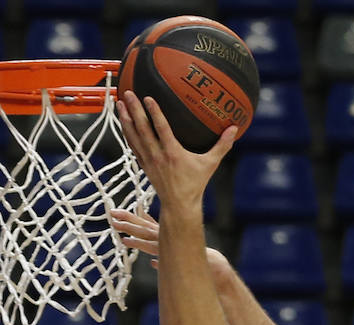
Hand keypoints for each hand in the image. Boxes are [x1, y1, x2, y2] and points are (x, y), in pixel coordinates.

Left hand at [107, 214, 237, 279]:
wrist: (215, 268)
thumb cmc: (202, 264)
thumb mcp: (182, 258)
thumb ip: (165, 260)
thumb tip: (152, 262)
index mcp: (170, 236)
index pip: (150, 225)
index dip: (137, 218)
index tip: (124, 211)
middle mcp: (167, 237)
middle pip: (144, 225)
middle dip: (128, 218)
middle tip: (112, 212)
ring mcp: (167, 244)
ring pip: (144, 233)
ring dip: (128, 227)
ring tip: (113, 222)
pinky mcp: (168, 253)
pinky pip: (149, 246)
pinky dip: (137, 243)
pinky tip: (125, 240)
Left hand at [117, 90, 235, 213]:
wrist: (179, 204)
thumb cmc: (195, 183)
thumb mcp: (210, 164)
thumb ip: (223, 145)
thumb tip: (234, 129)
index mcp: (173, 153)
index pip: (161, 128)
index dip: (154, 112)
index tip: (148, 98)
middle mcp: (158, 155)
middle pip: (143, 128)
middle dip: (134, 110)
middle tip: (127, 93)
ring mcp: (148, 160)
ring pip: (133, 136)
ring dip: (125, 119)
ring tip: (119, 103)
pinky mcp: (143, 164)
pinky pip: (132, 145)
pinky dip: (127, 132)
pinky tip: (123, 121)